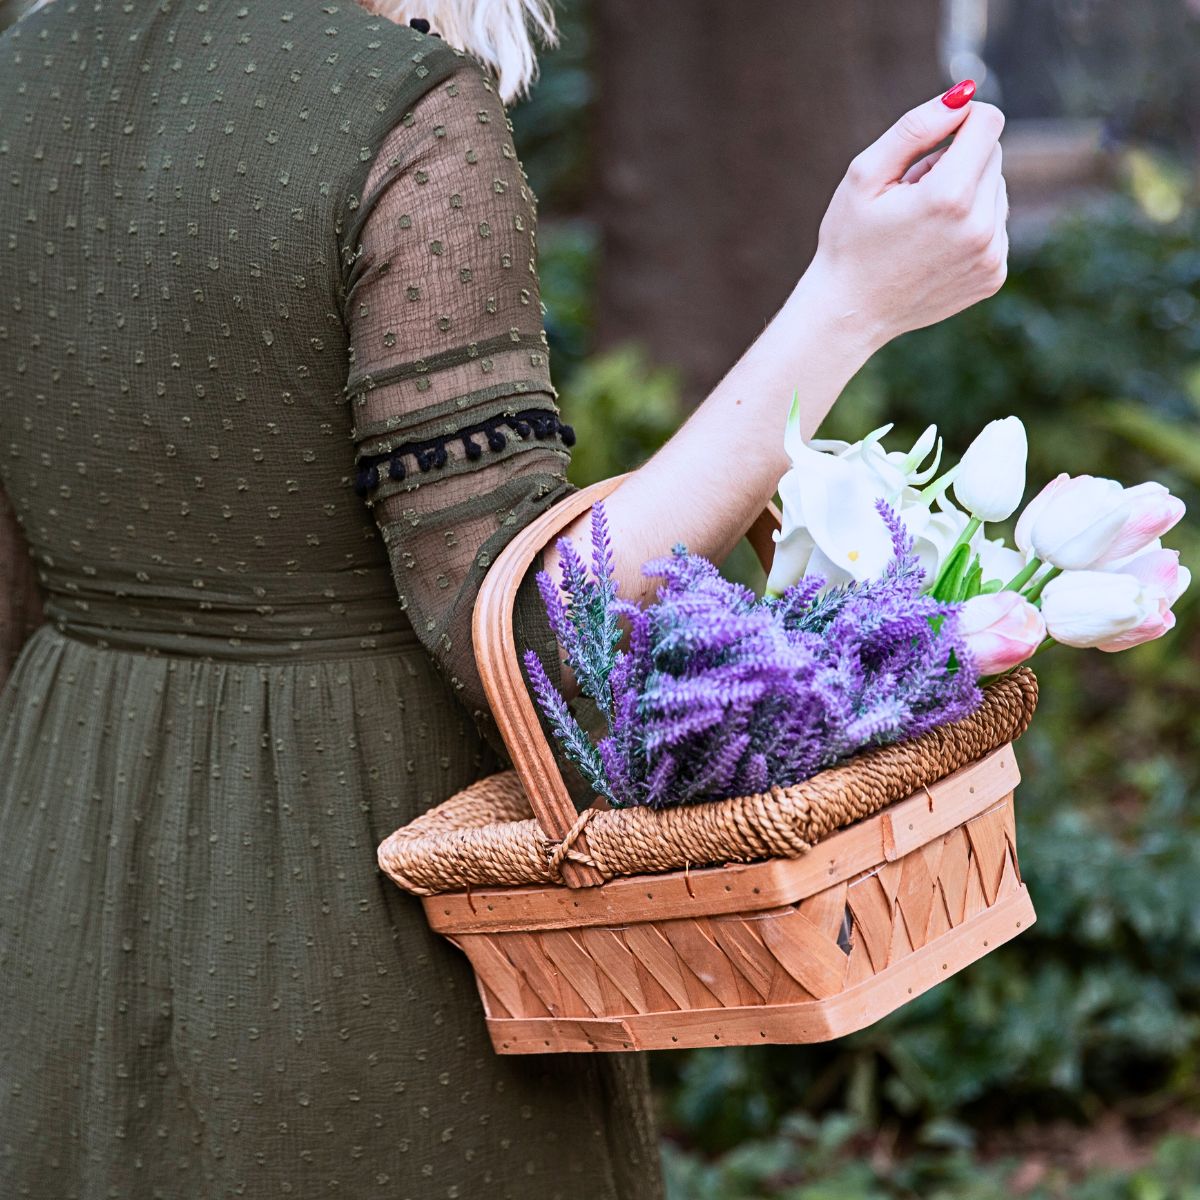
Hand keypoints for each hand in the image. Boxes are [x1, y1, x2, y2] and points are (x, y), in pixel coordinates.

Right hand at [805, 81, 1008, 350]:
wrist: (849, 314)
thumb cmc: (849, 240)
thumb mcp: (865, 175)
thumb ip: (915, 128)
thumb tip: (964, 95)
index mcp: (948, 196)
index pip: (988, 122)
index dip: (958, 121)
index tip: (931, 144)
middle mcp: (980, 227)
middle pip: (993, 155)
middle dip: (957, 162)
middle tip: (912, 196)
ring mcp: (991, 255)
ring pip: (997, 190)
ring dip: (965, 195)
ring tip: (921, 226)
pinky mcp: (993, 275)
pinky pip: (996, 227)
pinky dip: (971, 227)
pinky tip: (934, 248)